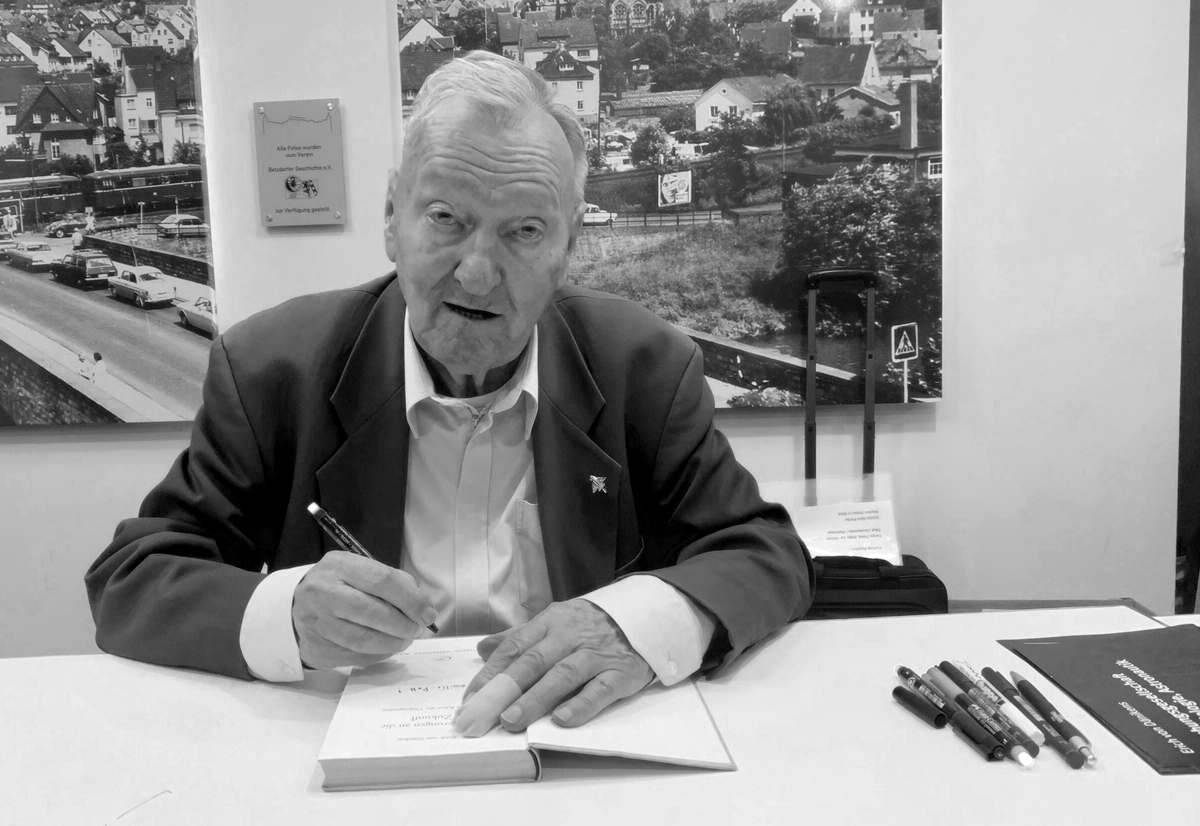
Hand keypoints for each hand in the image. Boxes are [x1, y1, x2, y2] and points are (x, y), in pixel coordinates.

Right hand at [291, 551, 436, 669]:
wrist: (294, 606)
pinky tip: (386, 647)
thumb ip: (392, 582)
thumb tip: (422, 606)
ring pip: (363, 639)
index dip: (411, 599)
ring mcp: (316, 622)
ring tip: (405, 639)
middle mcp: (323, 592)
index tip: (427, 613)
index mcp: (338, 566)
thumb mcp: (359, 570)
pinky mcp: (317, 647)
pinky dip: (378, 654)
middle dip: (403, 624)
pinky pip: (355, 656)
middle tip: (416, 629)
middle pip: (372, 612)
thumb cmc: (339, 585)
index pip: (381, 580)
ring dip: (393, 643)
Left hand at [461, 600, 653, 731]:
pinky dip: (581, 705)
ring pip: (562, 676)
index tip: (469, 698)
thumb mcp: (555, 621)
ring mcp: (596, 655)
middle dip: (505, 689)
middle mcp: (570, 637)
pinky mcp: (620, 673)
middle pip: (533, 662)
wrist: (647, 614)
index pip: (515, 647)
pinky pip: (599, 689)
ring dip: (535, 698)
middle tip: (482, 714)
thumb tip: (482, 650)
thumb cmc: (592, 624)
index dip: (490, 673)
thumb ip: (519, 637)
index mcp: (550, 622)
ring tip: (512, 719)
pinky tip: (562, 720)